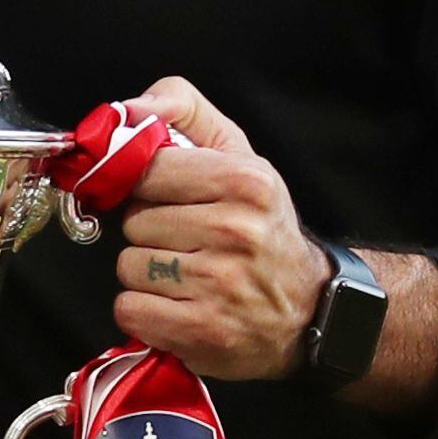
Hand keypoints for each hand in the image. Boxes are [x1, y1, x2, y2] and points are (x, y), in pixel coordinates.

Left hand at [111, 77, 329, 381]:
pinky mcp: (203, 330)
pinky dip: (145, 312)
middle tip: (189, 243)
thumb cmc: (262, 227)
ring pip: (129, 266)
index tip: (169, 199)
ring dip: (147, 275)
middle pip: (134, 222)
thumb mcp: (239, 155)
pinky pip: (130, 309)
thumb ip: (183, 111)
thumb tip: (129, 107)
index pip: (148, 170)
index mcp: (245, 180)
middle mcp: (236, 230)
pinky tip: (178, 306)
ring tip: (187, 276)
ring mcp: (220, 284)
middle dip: (151, 233)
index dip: (149, 187)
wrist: (309, 308)